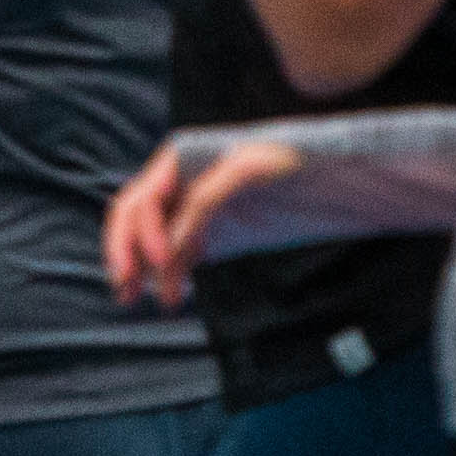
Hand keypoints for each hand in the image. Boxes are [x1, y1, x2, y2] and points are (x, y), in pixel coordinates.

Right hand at [102, 138, 306, 307]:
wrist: (330, 165)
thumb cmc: (290, 155)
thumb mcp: (245, 169)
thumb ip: (202, 203)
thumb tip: (168, 248)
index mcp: (180, 160)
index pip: (140, 201)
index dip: (141, 235)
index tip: (161, 264)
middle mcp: (180, 182)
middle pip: (134, 221)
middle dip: (126, 254)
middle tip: (126, 290)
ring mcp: (194, 205)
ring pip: (153, 239)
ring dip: (145, 269)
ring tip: (150, 300)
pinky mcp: (212, 225)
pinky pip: (179, 249)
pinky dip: (172, 271)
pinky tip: (176, 290)